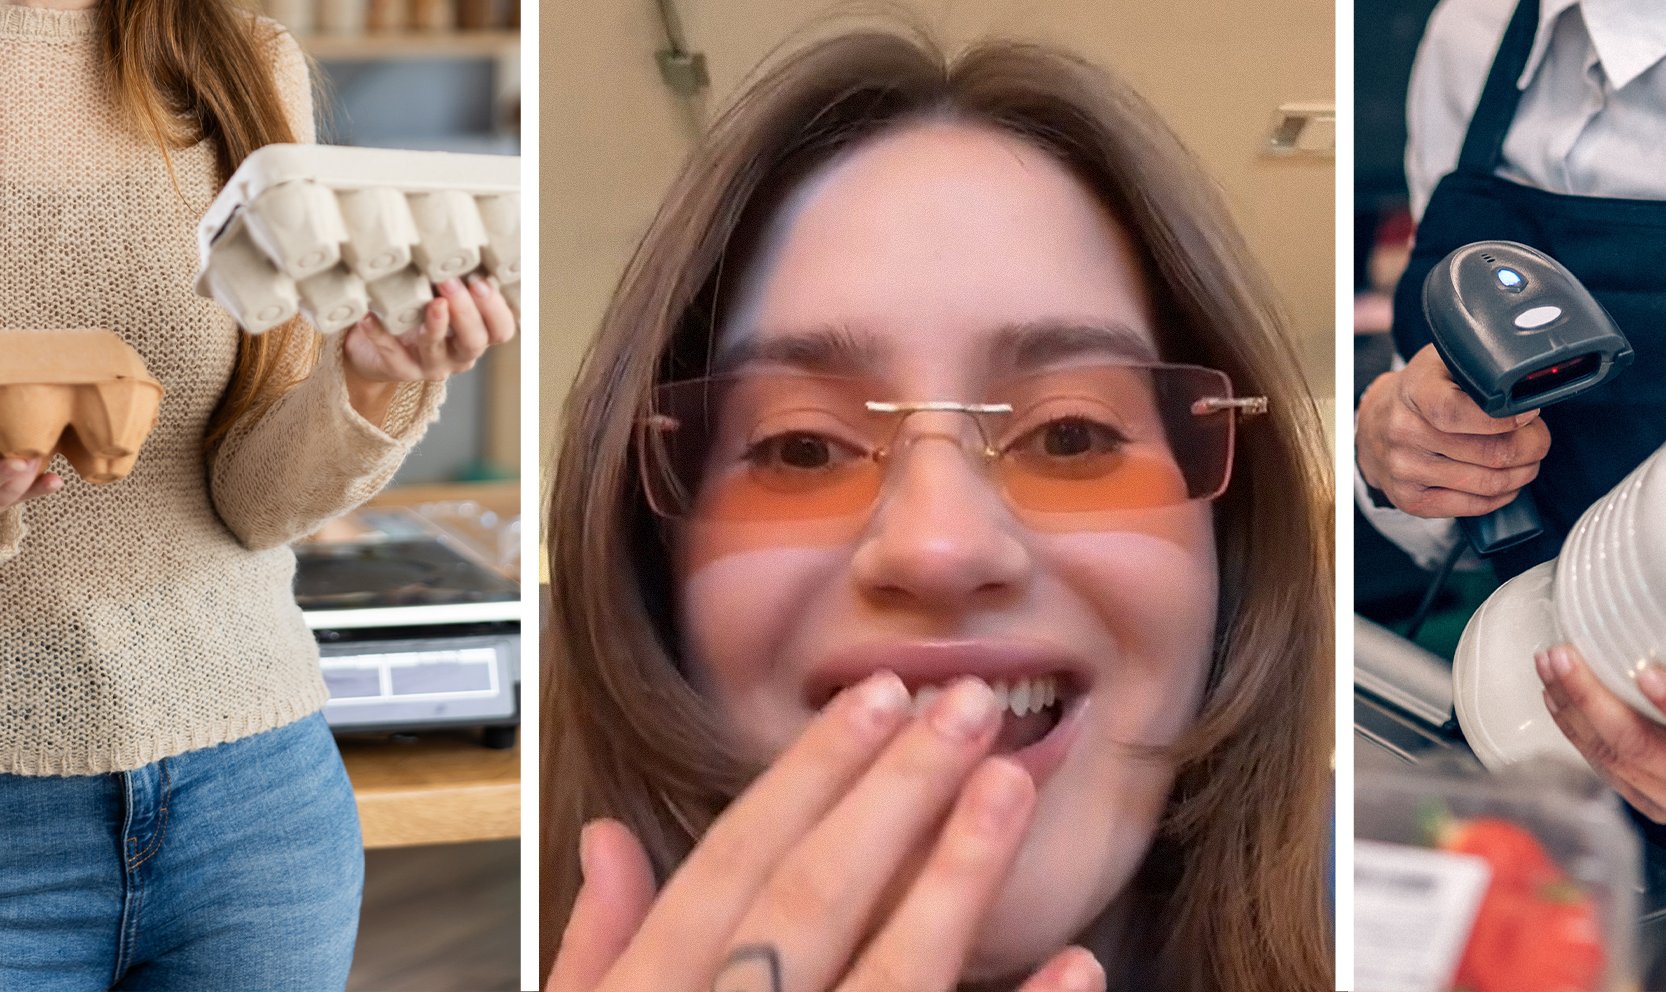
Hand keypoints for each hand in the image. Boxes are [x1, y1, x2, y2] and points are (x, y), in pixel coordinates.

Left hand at [342, 274, 517, 426]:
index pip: (501, 331)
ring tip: (431, 301)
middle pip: (474, 341)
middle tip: (451, 282)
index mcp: (476, 336)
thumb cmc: (417, 315)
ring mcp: (430, 366)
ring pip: (437, 349)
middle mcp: (459, 355)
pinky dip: (381, 334)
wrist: (377, 350)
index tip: (481, 282)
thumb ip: (456, 284)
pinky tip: (370, 316)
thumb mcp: (443, 300)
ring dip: (435, 324)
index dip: (495, 310)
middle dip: (465, 312)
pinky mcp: (401, 370)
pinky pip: (392, 354)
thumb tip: (459, 245)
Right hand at [546, 675, 1105, 991]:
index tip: (875, 701)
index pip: (730, 868)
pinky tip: (1072, 972)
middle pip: (811, 901)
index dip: (807, 777)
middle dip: (894, 793)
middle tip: (968, 708)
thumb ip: (592, 955)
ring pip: (887, 983)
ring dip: (955, 882)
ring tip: (1013, 790)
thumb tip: (606, 841)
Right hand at [1354, 344, 1550, 516]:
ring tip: (1528, 460)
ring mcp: (1405, 470)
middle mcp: (1404, 432)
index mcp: (1415, 391)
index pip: (1458, 412)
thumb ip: (1480, 367)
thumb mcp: (1443, 362)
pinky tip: (1507, 481)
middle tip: (1538, 438)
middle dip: (1530, 447)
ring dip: (1522, 473)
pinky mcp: (1412, 500)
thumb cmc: (1422, 391)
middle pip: (1489, 453)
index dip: (1505, 418)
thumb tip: (1530, 386)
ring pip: (1488, 483)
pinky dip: (1503, 495)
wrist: (1375, 425)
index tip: (1529, 413)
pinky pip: (1474, 506)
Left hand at [1536, 643, 1665, 824]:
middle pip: (1644, 748)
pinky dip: (1576, 732)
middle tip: (1562, 656)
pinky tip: (1558, 698)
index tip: (1645, 672)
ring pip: (1615, 760)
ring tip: (1549, 666)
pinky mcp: (1655, 806)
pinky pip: (1605, 770)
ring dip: (1573, 712)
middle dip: (1593, 700)